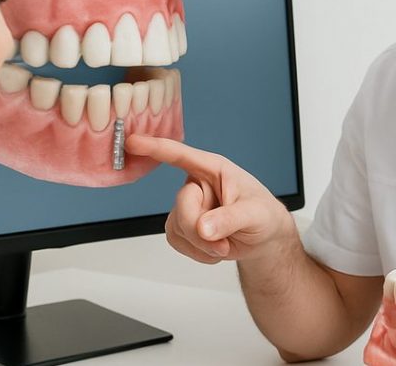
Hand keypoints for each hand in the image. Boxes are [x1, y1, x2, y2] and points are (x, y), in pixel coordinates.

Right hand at [125, 134, 296, 263]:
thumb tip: (203, 227)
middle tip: (223, 241)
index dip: (155, 148)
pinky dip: (198, 253)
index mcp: (214, 169)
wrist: (263, 239)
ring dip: (202, 245)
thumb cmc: (263, 216)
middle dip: (201, 229)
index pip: (181, 155)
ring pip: (176, 226)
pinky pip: (177, 241)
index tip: (132, 142)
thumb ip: (230, 219)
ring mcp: (187, 207)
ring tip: (225, 244)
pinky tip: (215, 249)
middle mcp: (197, 185)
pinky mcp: (182, 227)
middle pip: (182, 205)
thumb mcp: (256, 214)